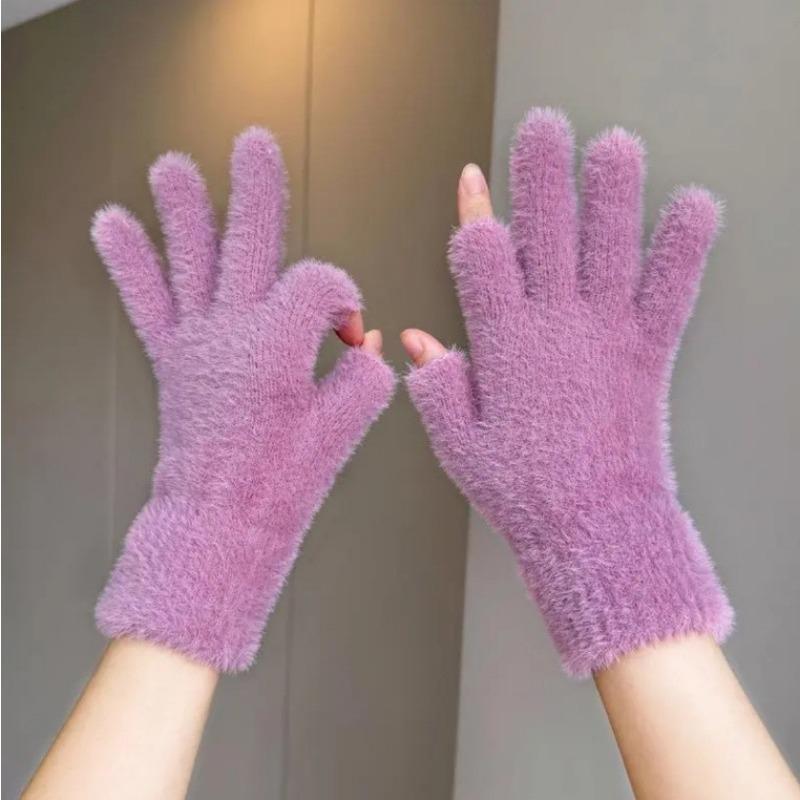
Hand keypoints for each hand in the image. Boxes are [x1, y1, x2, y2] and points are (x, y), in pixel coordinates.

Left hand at [92, 128, 394, 671]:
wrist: (221, 523)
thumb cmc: (283, 483)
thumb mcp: (344, 428)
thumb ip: (365, 374)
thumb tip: (360, 340)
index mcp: (279, 344)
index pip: (320, 284)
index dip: (343, 296)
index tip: (347, 332)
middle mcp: (232, 331)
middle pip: (250, 242)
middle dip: (256, 189)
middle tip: (252, 142)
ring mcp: (197, 342)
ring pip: (190, 260)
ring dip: (182, 211)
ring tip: (170, 167)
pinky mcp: (173, 360)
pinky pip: (148, 302)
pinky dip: (128, 263)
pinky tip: (108, 224)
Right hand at [403, 108, 731, 676]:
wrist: (593, 531)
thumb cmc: (520, 491)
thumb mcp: (459, 442)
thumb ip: (436, 384)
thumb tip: (419, 339)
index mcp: (502, 345)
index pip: (481, 256)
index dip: (474, 213)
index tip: (471, 180)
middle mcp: (555, 326)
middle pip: (546, 231)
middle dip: (540, 173)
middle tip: (543, 125)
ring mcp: (606, 334)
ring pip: (609, 244)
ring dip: (613, 190)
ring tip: (615, 145)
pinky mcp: (650, 352)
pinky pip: (671, 289)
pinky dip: (685, 246)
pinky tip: (695, 204)